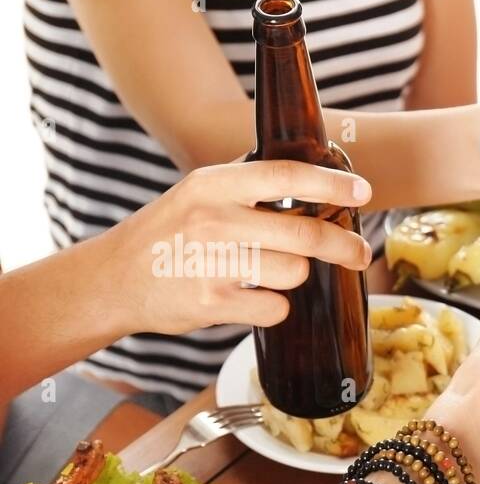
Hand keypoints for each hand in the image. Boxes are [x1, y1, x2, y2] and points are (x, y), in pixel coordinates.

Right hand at [98, 161, 373, 334]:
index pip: (286, 175)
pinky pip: (275, 308)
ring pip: (294, 272)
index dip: (331, 185)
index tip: (363, 193)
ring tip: (273, 274)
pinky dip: (275, 307)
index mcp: (214, 185)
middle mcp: (213, 219)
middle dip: (343, 245)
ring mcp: (212, 263)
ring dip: (295, 276)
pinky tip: (255, 299)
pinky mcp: (212, 304)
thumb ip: (246, 185)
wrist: (113, 280)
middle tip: (359, 252)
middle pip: (304, 233)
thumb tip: (312, 177)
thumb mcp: (198, 194)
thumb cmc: (167, 234)